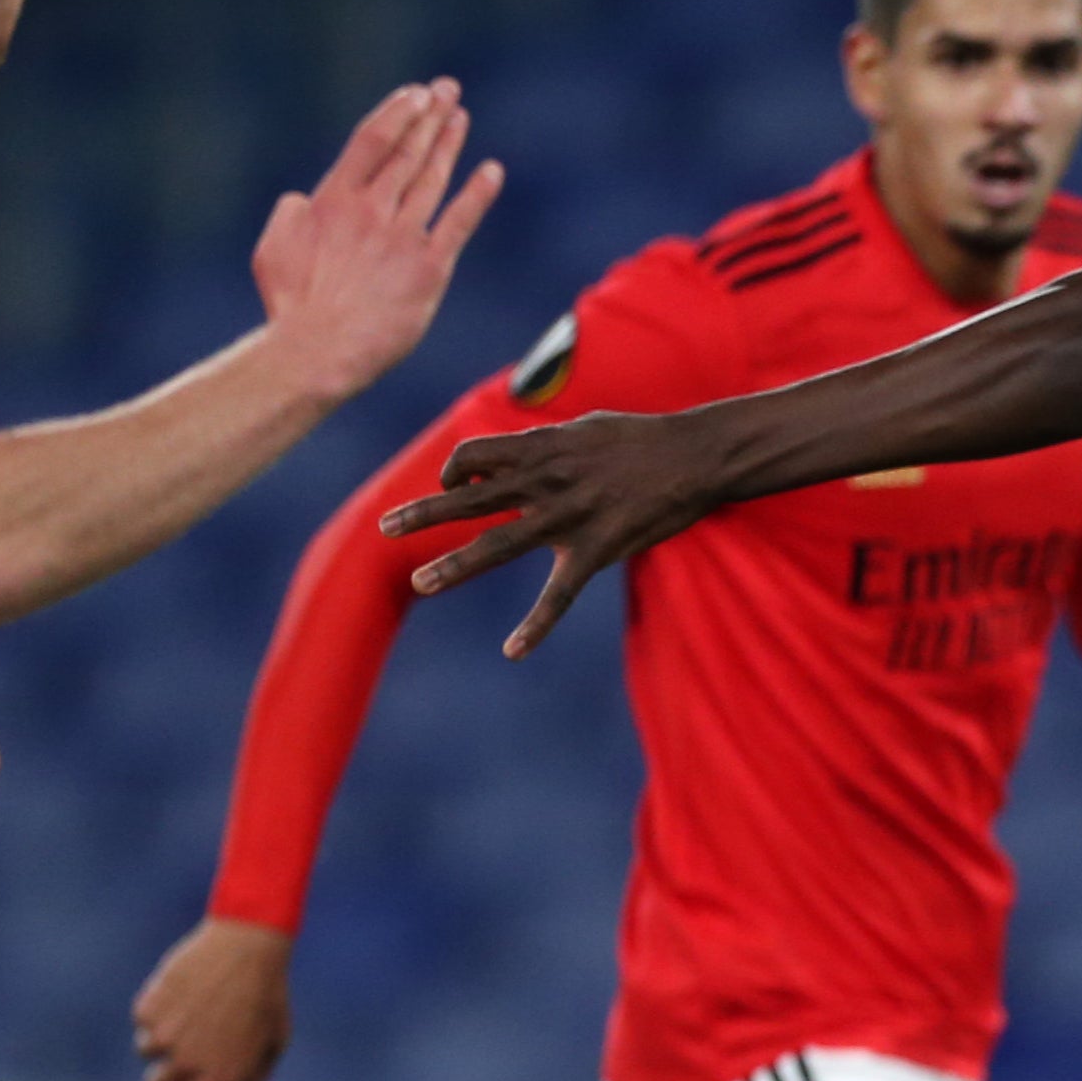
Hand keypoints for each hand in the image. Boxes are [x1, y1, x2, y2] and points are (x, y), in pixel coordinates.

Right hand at [134, 917, 296, 1080]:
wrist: (246, 946)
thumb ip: (255, 1075)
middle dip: (167, 1075)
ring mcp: (163, 1037)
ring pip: (148, 1052)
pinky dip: (159, 1010)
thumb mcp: (275, 1039)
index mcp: (221, 1078)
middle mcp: (188, 1064)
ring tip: (196, 1009)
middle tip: (190, 1046)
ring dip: (164, 1039)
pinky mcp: (148, 1010)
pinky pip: (144, 1021)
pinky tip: (186, 990)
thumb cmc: (268, 995)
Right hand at [251, 79, 504, 407]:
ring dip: (449, 144)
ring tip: (461, 117)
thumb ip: (291, 214)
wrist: (317, 349)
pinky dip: (477, 194)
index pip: (371, 141)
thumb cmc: (290, 305)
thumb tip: (304, 197)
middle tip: (447, 90)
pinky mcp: (430, 267)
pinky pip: (459, 221)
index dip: (396, 113)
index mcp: (332, 200)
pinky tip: (492, 171)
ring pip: (432, 178)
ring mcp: (403, 236)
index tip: (415, 94)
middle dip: (429, 117)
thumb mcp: (273, 248)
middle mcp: (371, 209)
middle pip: (407, 151)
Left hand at [382, 404, 732, 656]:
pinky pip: (558, 595)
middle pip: (470, 497)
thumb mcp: (585, 428)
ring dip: (454, 565)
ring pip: (498, 544)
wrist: (697, 455)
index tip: (452, 484)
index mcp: (542, 449)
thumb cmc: (642, 440)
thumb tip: (512, 455)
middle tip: (384, 528)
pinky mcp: (597, 549)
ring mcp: (569, 517)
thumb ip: (545, 445)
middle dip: (424, 512)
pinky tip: (512, 652)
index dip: (455, 470)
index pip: (475, 456)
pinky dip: (535, 626)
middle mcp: (546, 481)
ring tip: (420, 582)